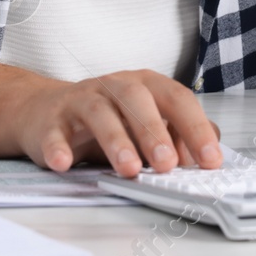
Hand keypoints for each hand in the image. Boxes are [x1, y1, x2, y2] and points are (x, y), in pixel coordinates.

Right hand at [12, 69, 222, 177]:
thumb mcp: (148, 124)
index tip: (211, 159)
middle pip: (137, 99)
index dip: (195, 127)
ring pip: (99, 113)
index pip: (176, 99)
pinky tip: (64, 164)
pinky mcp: (50, 120)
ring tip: (128, 169)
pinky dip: (58, 147)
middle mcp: (114, 86)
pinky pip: (53, 132)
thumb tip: (211, 151)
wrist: (45, 112)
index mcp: (146, 86)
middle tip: (167, 164)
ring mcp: (81, 100)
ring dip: (115, 141)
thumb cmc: (107, 120)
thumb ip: (179, 135)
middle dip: (154, 131)